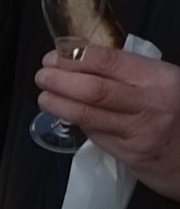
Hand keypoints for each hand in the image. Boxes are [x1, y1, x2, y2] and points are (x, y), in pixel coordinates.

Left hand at [40, 42, 179, 191]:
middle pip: (93, 89)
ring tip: (44, 96)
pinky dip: (75, 120)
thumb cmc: (176, 111)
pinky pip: (94, 133)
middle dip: (60, 80)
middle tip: (42, 76)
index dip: (76, 57)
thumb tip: (82, 57)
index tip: (56, 56)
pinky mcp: (128, 153)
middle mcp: (150, 103)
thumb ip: (129, 72)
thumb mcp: (162, 83)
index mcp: (159, 78)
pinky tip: (63, 114)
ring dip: (58, 103)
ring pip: (87, 114)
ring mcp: (139, 130)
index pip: (110, 60)